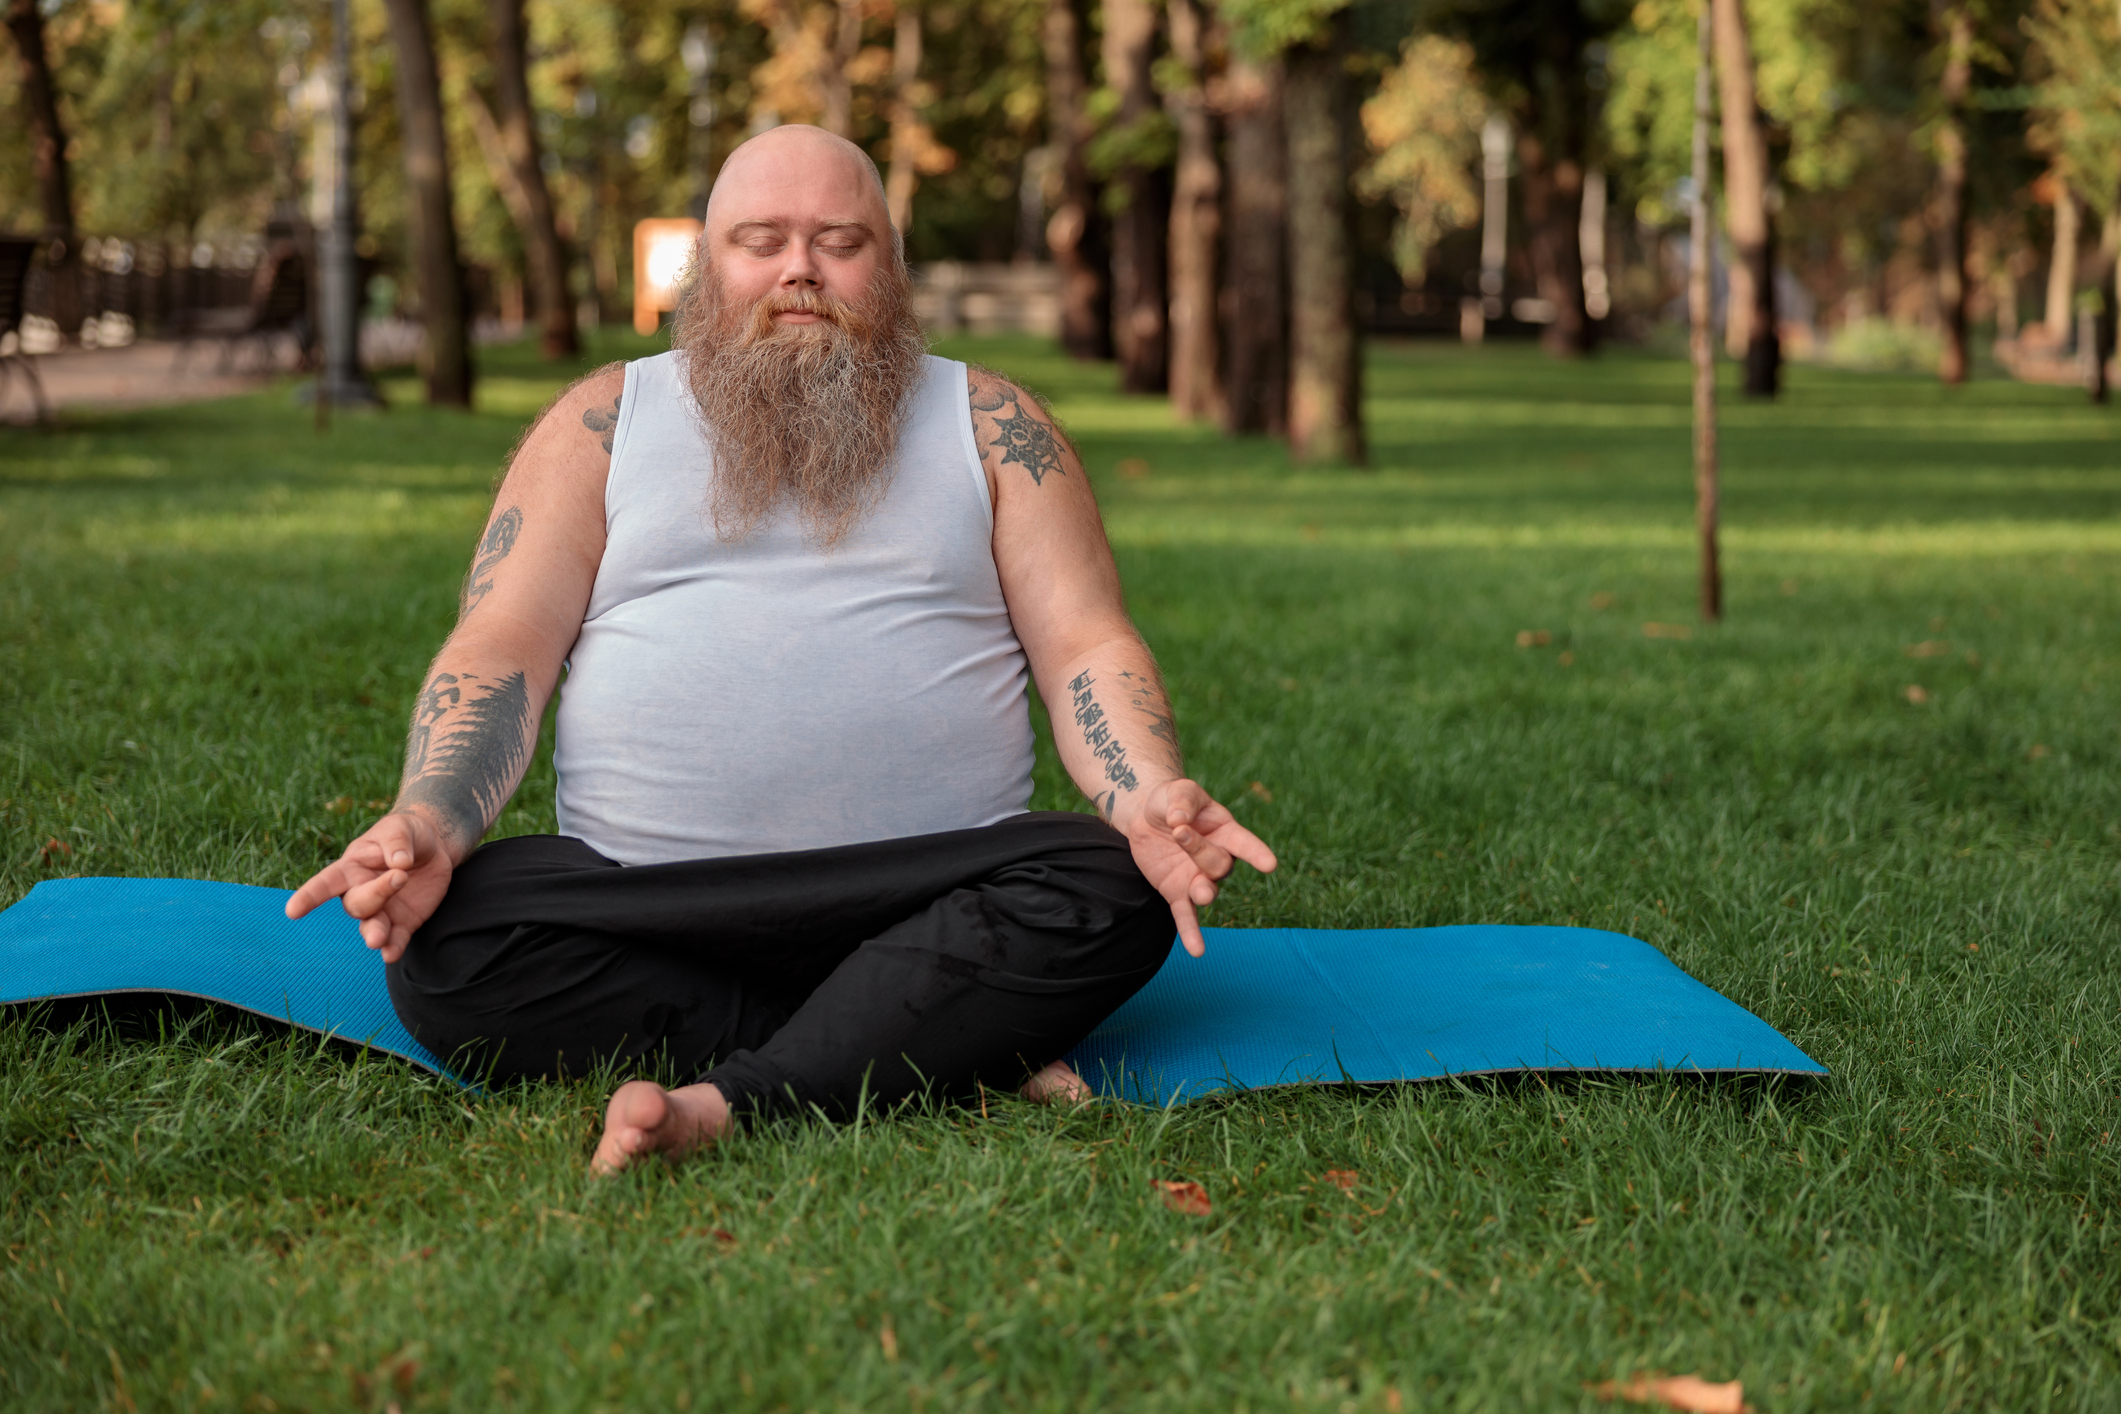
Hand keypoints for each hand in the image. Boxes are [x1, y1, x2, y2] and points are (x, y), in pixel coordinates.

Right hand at [285, 812, 454, 963]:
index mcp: (351, 869)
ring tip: (378, 940)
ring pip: (370, 926)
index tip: (292, 911)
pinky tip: (391, 954)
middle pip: (357, 904)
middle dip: (375, 895)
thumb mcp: (400, 827)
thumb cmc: (406, 834)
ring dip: (374, 934)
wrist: (434, 847)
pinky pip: (395, 940)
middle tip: (401, 876)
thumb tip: (400, 862)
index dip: (308, 897)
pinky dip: (393, 948)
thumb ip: (397, 841)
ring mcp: (382, 911)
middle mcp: (360, 893)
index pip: (325, 884)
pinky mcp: (403, 923)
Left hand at [1117, 779, 1276, 957]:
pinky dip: (1191, 933)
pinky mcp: (1177, 893)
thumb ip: (1182, 801)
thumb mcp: (1178, 791)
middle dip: (1200, 850)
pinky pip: (1187, 917)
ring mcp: (1198, 878)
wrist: (1146, 817)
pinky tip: (1197, 952)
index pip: (1245, 844)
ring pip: (1208, 890)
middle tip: (1179, 831)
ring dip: (1203, 891)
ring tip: (1199, 892)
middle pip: (1219, 865)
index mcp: (1225, 831)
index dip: (1256, 853)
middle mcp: (1218, 859)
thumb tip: (1179, 822)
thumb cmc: (1171, 801)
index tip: (1269, 865)